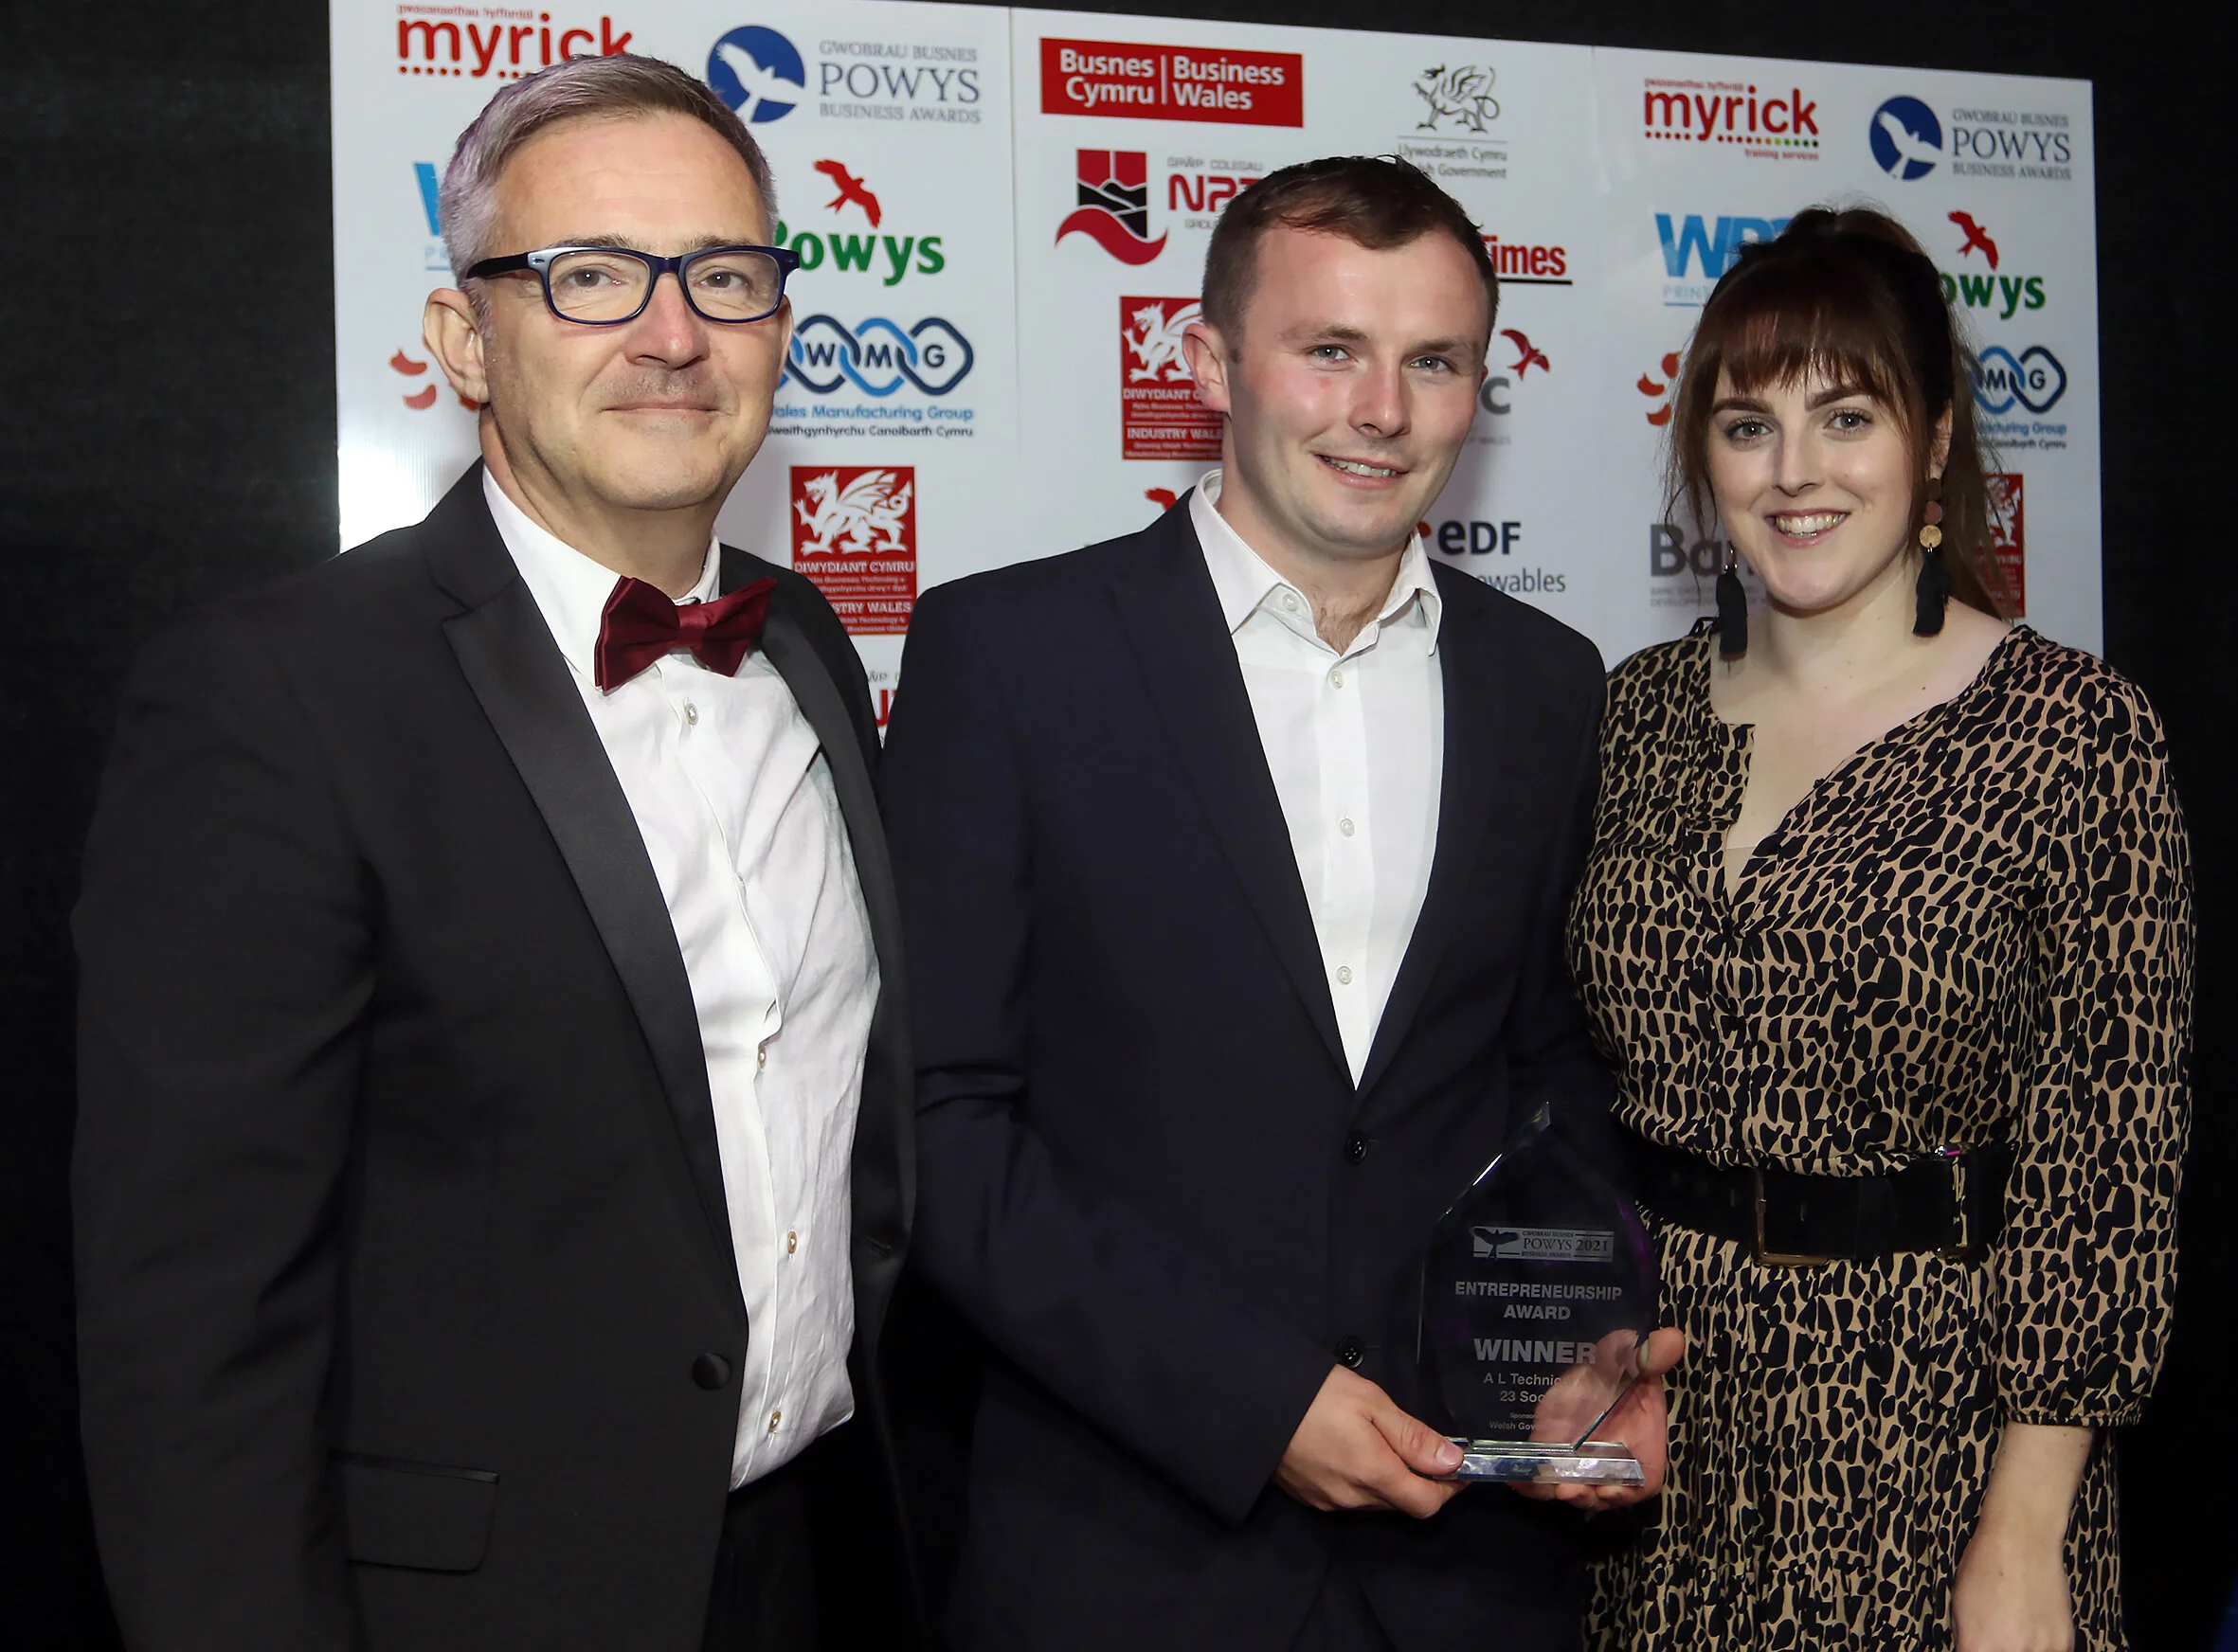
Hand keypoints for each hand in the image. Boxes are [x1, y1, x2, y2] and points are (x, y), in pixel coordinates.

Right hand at [1273, 1366, 1467, 1518]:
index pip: (1426, 1503)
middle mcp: (1353, 1498)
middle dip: (1419, 1481)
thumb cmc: (1314, 1394)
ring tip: (1380, 1442)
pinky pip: (1350, 1498)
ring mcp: (1329, 1501)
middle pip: (1402, 1503)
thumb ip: (1413, 1436)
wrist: (1254, 1401)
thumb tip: (1453, 1460)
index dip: (1449, 1488)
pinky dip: (1362, 1482)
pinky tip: (1351, 1451)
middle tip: (1418, 1446)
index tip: (1456, 1466)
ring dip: (1389, 1481)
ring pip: (1376, 1502)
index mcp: (1374, 1474)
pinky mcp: (1310, 1498)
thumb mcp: (1371, 1402)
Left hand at [1514, 1326, 1684, 1511]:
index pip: (1640, 1482)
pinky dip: (1528, 1483)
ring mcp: (1578, 1464)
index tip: (1612, 1492)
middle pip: (1600, 1492)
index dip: (1627, 1491)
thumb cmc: (1619, 1371)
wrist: (1590, 1371)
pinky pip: (1540, 1479)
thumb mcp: (1630, 1360)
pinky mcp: (1552, 1456)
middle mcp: (1609, 1464)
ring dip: (1556, 1491)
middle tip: (1569, 1491)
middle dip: (1586, 1495)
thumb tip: (1673, 1338)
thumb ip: (1647, 1356)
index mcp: (1640, 1449)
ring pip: (1570, 1488)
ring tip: (1546, 1486)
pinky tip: (1515, 1480)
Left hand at [1953, 1521, 2074, 1650]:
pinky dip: (2042, 1644)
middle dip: (1998, 1646)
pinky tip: (2032, 1626)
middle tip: (1997, 1634)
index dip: (1974, 1649)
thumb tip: (1971, 1648)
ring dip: (2022, 1646)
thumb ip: (1967, 1637)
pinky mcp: (2064, 1643)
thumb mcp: (1959, 1604)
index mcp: (1976, 1645)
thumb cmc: (1987, 1564)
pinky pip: (2050, 1651)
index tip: (1976, 1645)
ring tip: (2015, 1627)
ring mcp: (2041, 1649)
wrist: (2022, 1539)